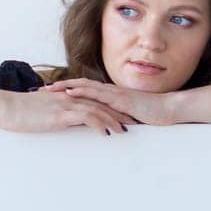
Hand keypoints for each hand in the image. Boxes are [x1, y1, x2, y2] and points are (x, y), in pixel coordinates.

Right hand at [0, 87, 129, 136]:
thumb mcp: (41, 111)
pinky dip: (98, 124)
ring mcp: (66, 105)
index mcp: (66, 97)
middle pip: (100, 103)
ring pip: (97, 109)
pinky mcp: (60, 114)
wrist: (5, 107)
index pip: (93, 101)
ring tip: (125, 130)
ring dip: (112, 120)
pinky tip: (107, 133)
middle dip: (118, 113)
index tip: (123, 116)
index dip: (110, 108)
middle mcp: (69, 98)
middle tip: (134, 122)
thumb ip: (55, 113)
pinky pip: (85, 117)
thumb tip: (63, 121)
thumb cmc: (19, 111)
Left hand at [39, 78, 179, 126]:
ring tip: (50, 89)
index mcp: (111, 95)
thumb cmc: (152, 114)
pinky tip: (71, 93)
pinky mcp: (120, 99)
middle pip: (80, 85)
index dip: (67, 90)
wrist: (168, 109)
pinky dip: (83, 92)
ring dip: (67, 86)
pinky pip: (98, 94)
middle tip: (42, 89)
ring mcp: (115, 94)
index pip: (85, 90)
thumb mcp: (128, 116)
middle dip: (60, 86)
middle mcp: (110, 91)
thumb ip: (116, 117)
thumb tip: (105, 125)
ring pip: (86, 86)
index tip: (51, 93)